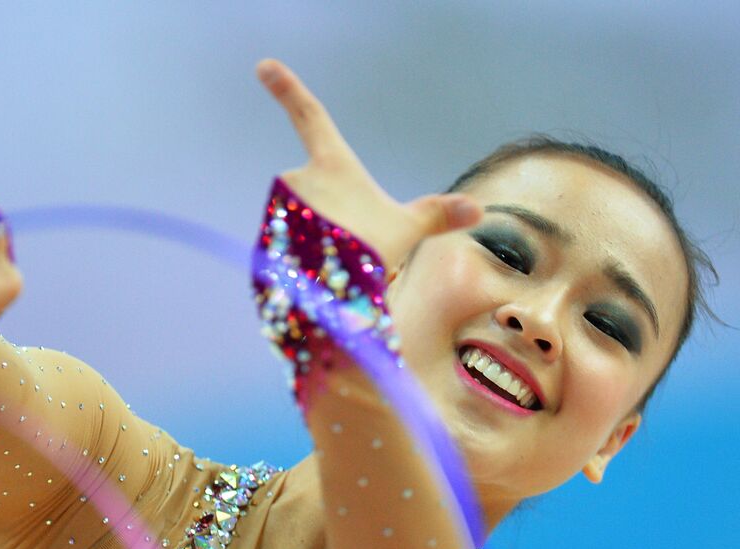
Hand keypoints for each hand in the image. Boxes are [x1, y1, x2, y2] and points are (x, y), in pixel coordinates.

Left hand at [256, 58, 481, 269]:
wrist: (333, 291)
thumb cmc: (371, 251)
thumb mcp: (407, 229)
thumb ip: (435, 216)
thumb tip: (476, 210)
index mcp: (333, 162)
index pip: (310, 116)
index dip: (288, 89)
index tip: (264, 66)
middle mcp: (299, 176)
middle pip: (315, 192)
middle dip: (328, 215)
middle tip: (347, 244)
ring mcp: (278, 203)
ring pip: (298, 218)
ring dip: (312, 236)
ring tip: (328, 260)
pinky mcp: (263, 233)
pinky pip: (282, 242)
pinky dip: (296, 256)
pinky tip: (310, 274)